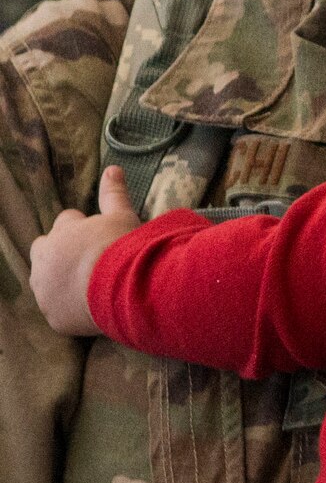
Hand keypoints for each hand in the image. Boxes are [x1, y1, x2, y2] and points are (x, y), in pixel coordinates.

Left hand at [29, 167, 139, 336]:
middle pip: (45, 249)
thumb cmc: (123, 247)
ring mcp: (45, 289)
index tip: (100, 236)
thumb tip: (112, 167)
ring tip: (88, 284)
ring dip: (60, 279)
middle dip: (60, 252)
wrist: (123, 288)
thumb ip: (113, 193)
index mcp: (62, 231)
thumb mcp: (122, 216)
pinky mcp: (52, 315)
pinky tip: (90, 305)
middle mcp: (45, 258)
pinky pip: (56, 309)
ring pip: (45, 281)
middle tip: (89, 260)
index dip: (83, 227)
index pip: (66, 221)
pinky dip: (69, 307)